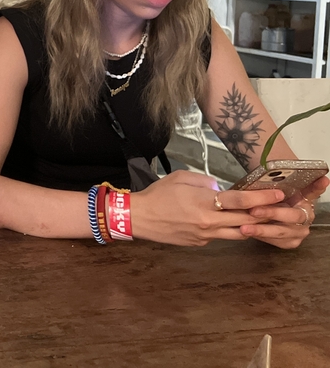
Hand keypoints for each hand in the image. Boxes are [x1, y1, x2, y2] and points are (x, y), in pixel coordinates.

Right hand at [132, 170, 282, 245]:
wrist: (139, 218)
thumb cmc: (158, 195)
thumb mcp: (180, 177)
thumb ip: (204, 180)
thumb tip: (219, 188)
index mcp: (204, 202)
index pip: (240, 200)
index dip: (262, 197)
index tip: (278, 194)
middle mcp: (208, 221)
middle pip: (246, 220)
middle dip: (265, 213)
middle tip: (280, 208)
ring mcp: (206, 235)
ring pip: (238, 232)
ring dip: (252, 225)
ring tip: (262, 218)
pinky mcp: (200, 243)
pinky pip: (221, 236)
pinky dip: (230, 229)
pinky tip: (230, 222)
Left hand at [241, 175, 328, 248]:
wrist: (268, 215)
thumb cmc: (272, 200)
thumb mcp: (275, 188)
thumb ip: (278, 181)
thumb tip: (293, 169)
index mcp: (305, 200)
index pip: (313, 191)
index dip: (317, 186)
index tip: (322, 180)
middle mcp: (306, 217)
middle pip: (293, 215)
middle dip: (272, 213)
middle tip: (254, 210)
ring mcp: (299, 231)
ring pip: (281, 231)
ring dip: (262, 230)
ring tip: (245, 227)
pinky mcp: (291, 242)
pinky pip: (275, 241)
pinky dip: (261, 237)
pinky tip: (247, 232)